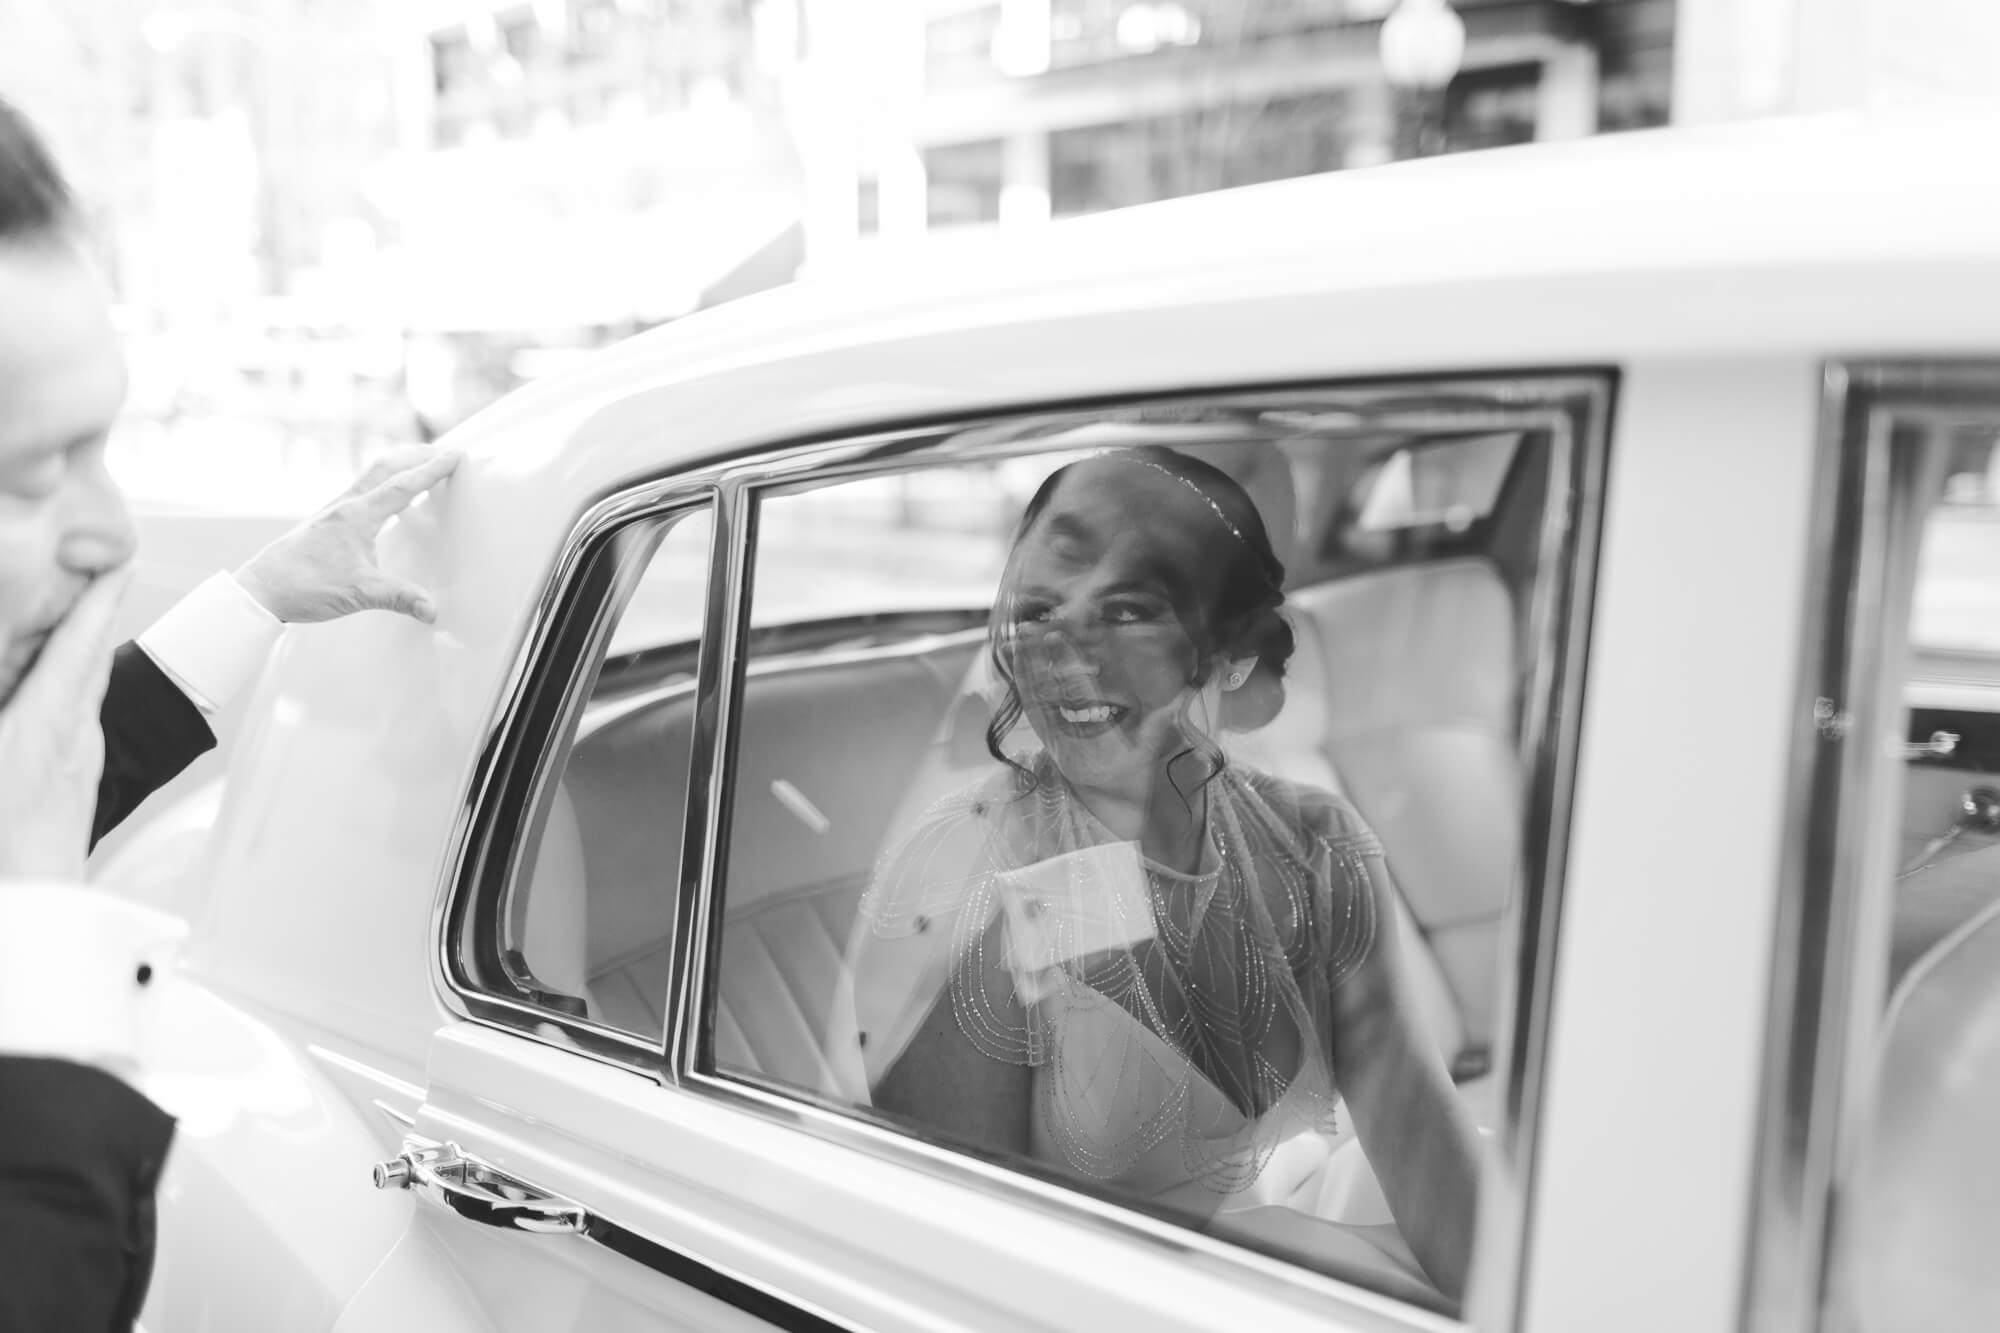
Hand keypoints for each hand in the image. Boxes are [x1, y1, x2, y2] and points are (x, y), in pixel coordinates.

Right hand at [0, 567, 128, 879]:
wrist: (34, 900)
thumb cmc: (4, 835)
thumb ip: (5, 700)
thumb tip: (13, 675)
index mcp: (48, 721)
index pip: (79, 645)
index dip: (98, 600)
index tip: (120, 560)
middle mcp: (76, 734)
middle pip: (90, 661)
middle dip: (94, 616)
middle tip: (100, 573)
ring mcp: (83, 760)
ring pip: (85, 691)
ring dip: (81, 654)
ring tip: (73, 623)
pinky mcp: (79, 782)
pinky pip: (79, 720)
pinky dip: (70, 692)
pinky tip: (55, 694)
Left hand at [234, 446, 462, 623]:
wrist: (260, 590)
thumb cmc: (303, 585)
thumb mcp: (359, 593)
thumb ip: (399, 598)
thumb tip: (432, 609)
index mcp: (356, 516)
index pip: (403, 486)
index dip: (432, 471)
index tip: (455, 456)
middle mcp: (344, 507)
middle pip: (385, 467)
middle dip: (416, 456)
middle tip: (441, 452)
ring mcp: (332, 513)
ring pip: (370, 476)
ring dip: (397, 466)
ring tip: (417, 466)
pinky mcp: (325, 523)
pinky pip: (359, 491)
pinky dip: (380, 484)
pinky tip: (382, 501)